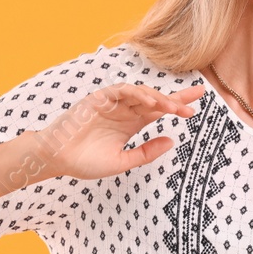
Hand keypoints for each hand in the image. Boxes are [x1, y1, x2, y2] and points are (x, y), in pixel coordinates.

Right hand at [33, 82, 206, 179]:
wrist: (57, 159)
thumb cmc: (86, 161)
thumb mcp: (123, 162)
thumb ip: (146, 153)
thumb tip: (172, 142)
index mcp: (131, 123)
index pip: (159, 110)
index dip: (177, 105)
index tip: (196, 107)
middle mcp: (124, 110)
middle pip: (154, 99)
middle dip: (175, 98)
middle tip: (194, 101)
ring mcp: (111, 104)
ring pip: (139, 93)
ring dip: (157, 98)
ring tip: (173, 108)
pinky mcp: (97, 100)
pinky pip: (119, 91)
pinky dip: (135, 94)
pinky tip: (148, 103)